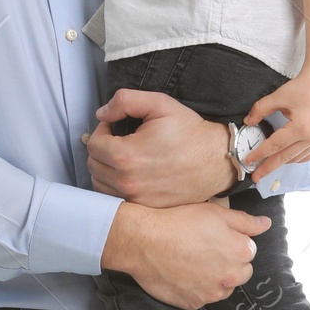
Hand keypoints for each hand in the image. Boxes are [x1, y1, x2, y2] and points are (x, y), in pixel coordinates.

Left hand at [86, 90, 233, 205]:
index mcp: (126, 156)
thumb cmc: (190, 132)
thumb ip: (124, 101)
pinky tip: (131, 173)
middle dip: (102, 149)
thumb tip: (102, 114)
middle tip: (119, 140)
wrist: (217, 160)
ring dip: (106, 169)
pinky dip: (116, 186)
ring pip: (100, 185)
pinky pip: (116, 199)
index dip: (102, 130)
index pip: (93, 145)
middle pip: (93, 166)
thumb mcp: (159, 104)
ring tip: (124, 157)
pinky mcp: (145, 208)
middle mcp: (128, 182)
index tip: (115, 127)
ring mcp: (136, 199)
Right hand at [100, 200, 269, 309]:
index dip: (232, 242)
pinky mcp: (194, 303)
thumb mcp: (216, 213)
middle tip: (205, 250)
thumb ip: (245, 222)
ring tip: (193, 262)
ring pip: (223, 287)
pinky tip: (183, 274)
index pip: (249, 251)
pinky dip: (196, 288)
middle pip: (240, 272)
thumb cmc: (179, 223)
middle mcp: (231, 277)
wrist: (144, 242)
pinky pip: (202, 297)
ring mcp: (212, 293)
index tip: (215, 237)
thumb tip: (266, 224)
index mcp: (241, 252)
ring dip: (215, 278)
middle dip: (228, 263)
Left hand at [242, 66, 309, 171]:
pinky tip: (285, 157)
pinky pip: (306, 155)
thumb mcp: (279, 96)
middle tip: (255, 177)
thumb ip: (260, 109)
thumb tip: (248, 122)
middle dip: (268, 168)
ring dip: (281, 163)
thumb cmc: (303, 86)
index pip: (274, 146)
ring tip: (267, 166)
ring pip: (295, 159)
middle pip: (284, 158)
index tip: (248, 160)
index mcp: (300, 128)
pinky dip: (294, 158)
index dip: (259, 154)